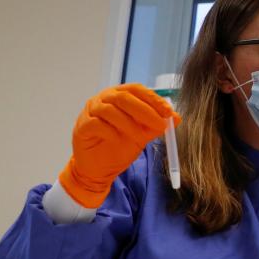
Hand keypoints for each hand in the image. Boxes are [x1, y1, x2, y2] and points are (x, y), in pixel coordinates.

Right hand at [59, 83, 179, 207]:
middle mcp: (103, 99)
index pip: (136, 90)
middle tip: (160, 124)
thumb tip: (176, 118)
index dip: (153, 99)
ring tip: (140, 138)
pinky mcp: (82, 127)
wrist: (100, 168)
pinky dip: (110, 131)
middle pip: (124, 97)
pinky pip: (96, 124)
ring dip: (129, 124)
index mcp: (119, 96)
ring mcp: (90, 112)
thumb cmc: (119, 147)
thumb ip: (156, 126)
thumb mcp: (142, 136)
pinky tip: (117, 140)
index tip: (168, 112)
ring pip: (110, 109)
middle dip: (145, 110)